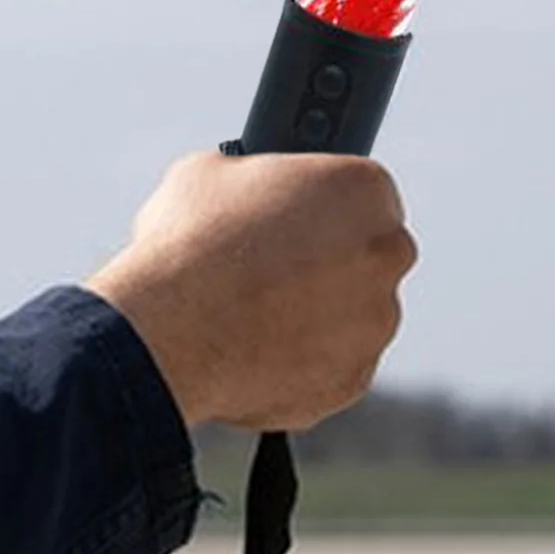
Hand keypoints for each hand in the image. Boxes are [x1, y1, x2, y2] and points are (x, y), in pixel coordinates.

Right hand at [87, 151, 416, 431]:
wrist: (169, 330)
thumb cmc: (189, 243)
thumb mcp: (210, 174)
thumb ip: (251, 178)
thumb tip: (240, 193)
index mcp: (363, 190)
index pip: (362, 191)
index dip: (324, 205)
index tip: (294, 219)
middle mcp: (385, 255)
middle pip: (370, 254)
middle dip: (333, 261)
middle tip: (275, 267)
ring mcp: (375, 323)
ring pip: (356, 315)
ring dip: (320, 314)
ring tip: (254, 314)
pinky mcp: (353, 379)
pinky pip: (334, 366)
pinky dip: (304, 362)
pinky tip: (254, 350)